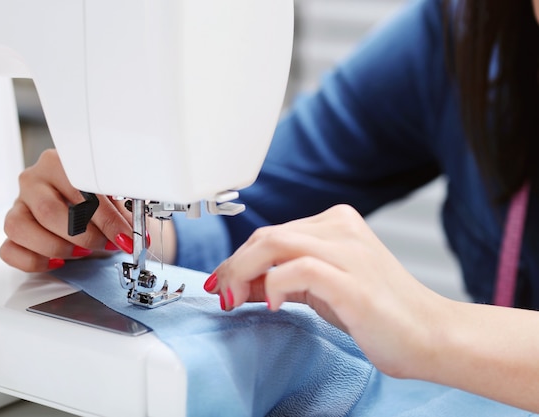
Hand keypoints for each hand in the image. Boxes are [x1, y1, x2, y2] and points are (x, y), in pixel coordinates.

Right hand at [0, 149, 175, 271]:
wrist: (88, 210)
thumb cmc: (98, 202)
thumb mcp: (114, 198)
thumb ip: (121, 211)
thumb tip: (131, 233)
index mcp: (57, 162)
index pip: (77, 189)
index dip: (105, 218)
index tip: (124, 237)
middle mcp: (33, 181)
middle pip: (49, 212)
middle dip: (83, 236)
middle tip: (104, 244)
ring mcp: (17, 205)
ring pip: (21, 229)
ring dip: (58, 247)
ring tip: (81, 252)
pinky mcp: (10, 230)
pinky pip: (10, 250)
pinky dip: (36, 261)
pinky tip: (58, 260)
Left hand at [205, 204, 449, 378]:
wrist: (429, 336)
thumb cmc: (378, 314)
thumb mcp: (320, 290)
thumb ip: (281, 280)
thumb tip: (237, 284)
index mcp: (336, 223)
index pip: (271, 233)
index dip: (239, 258)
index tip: (222, 282)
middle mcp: (341, 229)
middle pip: (266, 236)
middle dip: (233, 265)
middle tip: (222, 294)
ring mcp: (348, 251)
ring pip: (274, 244)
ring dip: (243, 272)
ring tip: (235, 299)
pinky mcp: (352, 279)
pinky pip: (298, 269)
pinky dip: (274, 285)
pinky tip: (272, 305)